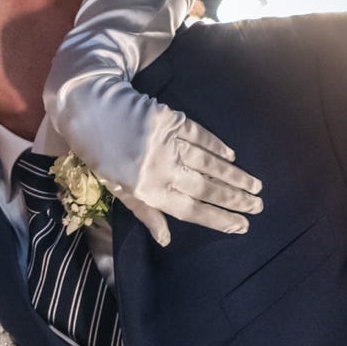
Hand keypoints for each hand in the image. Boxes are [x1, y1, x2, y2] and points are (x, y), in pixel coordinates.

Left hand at [108, 101, 261, 245]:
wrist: (88, 106)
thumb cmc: (96, 152)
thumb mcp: (113, 188)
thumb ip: (143, 211)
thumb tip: (165, 239)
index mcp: (146, 189)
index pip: (190, 210)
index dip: (218, 219)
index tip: (241, 226)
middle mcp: (161, 168)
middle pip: (206, 188)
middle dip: (235, 199)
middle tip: (258, 207)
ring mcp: (168, 143)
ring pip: (209, 163)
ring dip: (235, 175)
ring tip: (255, 186)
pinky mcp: (172, 120)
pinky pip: (200, 136)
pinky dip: (217, 146)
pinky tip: (232, 156)